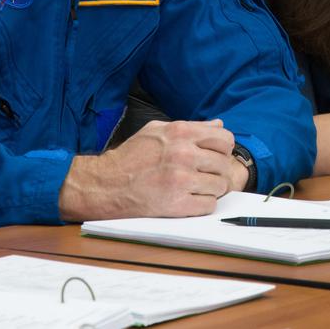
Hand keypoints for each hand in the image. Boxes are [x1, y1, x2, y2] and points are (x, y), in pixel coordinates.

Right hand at [58, 119, 236, 220]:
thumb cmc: (130, 157)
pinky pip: (208, 205)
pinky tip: (188, 200)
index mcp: (180, 132)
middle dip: (216, 171)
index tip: (213, 157)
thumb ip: (190, 126)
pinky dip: (202, 205)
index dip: (222, 149)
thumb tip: (217, 125)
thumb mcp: (157, 131)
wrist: (105, 184)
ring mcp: (180, 179)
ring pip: (219, 186)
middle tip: (203, 176)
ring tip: (194, 188)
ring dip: (210, 190)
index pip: (224, 139)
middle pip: (223, 164)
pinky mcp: (176, 204)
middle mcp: (183, 154)